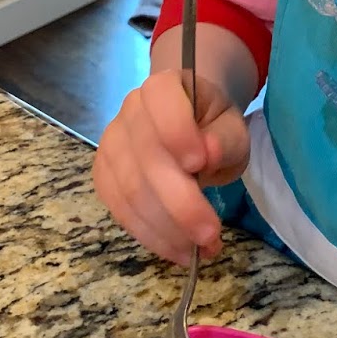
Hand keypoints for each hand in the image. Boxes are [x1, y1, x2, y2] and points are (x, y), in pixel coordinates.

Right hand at [93, 69, 249, 264]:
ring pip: (130, 192)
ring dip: (166, 229)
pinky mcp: (105, 178)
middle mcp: (129, 111)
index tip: (201, 164)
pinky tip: (178, 250)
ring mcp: (111, 145)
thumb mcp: (231, 128)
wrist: (190, 128)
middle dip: (179, 204)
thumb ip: (224, 139)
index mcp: (163, 87)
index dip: (177, 133)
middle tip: (211, 234)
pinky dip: (151, 236)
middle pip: (146, 160)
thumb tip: (208, 153)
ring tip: (200, 250)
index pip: (161, 101)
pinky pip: (120, 211)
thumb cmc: (212, 127)